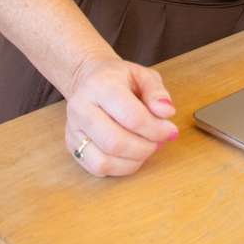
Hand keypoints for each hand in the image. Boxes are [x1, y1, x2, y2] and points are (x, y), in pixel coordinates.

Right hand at [64, 55, 177, 176]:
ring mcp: (73, 129)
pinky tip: (132, 155)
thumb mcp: (143, 75)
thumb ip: (157, 92)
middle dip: (145, 148)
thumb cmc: (120, 78)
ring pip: (104, 161)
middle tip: (159, 142)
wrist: (89, 78)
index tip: (171, 131)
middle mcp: (81, 108)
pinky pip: (97, 168)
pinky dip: (120, 168)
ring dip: (134, 161)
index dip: (156, 129)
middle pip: (116, 142)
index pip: (131, 116)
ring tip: (147, 148)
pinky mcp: (72, 146)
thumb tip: (167, 112)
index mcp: (100, 86)